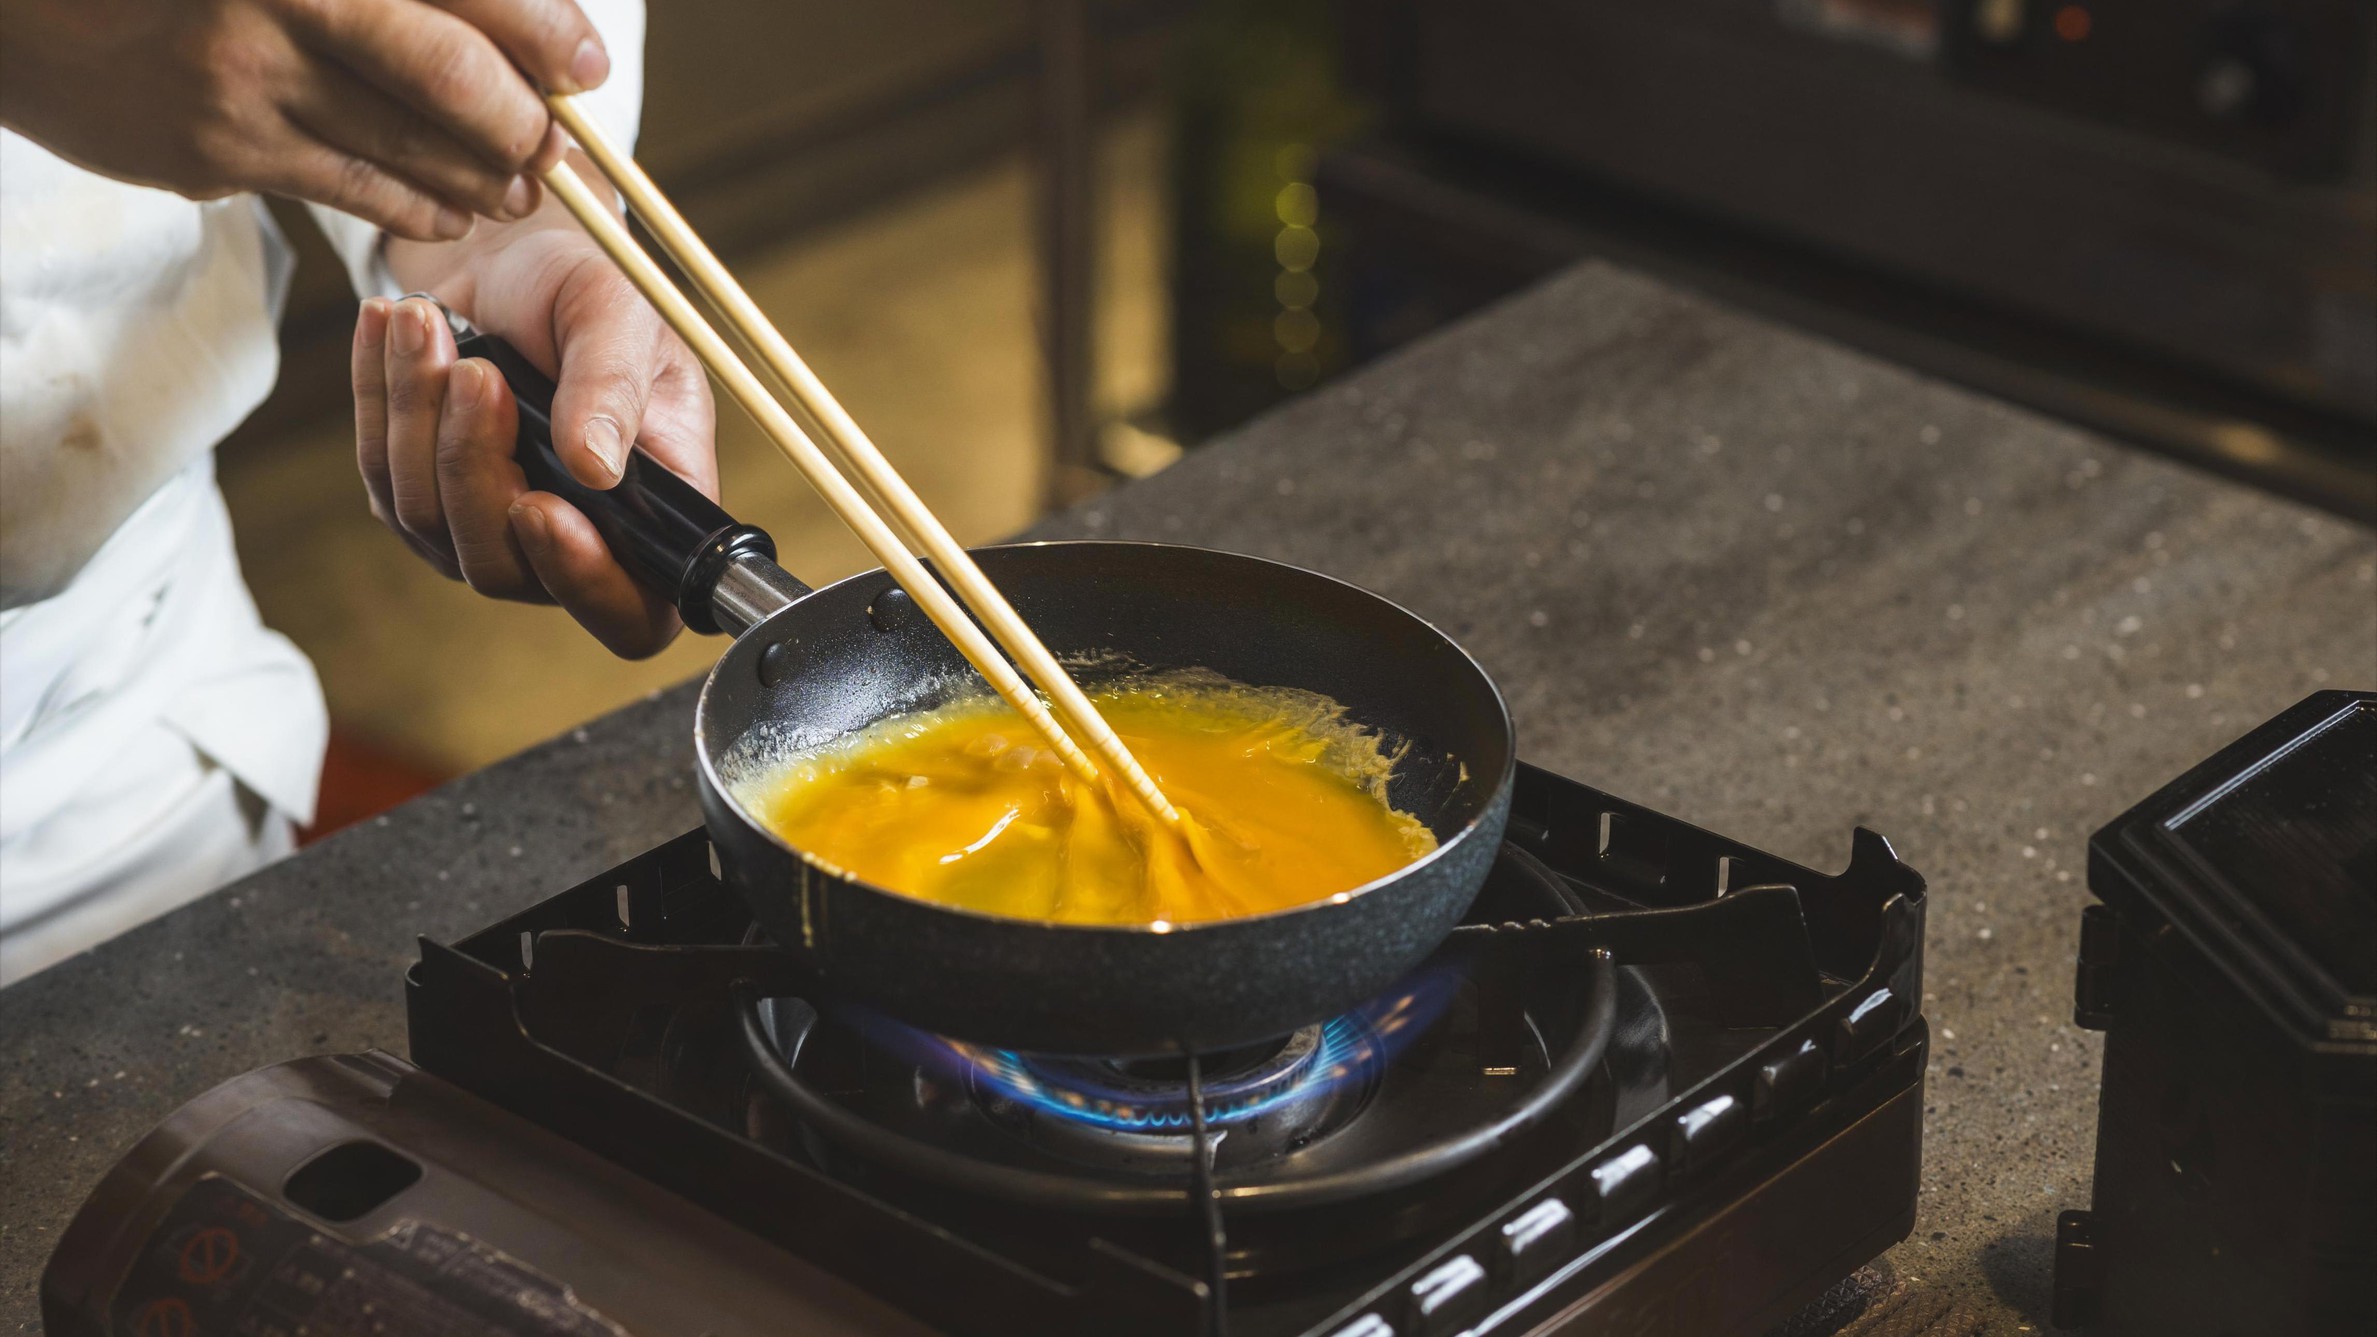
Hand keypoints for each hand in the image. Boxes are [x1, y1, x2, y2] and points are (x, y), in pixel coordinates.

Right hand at [0, 0, 608, 240]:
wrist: (28, 8)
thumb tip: (522, 22)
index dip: (544, 31)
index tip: (585, 65)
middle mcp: (284, 0)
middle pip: (450, 74)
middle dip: (525, 120)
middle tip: (560, 143)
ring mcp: (246, 80)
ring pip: (407, 146)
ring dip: (483, 176)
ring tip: (521, 185)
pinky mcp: (219, 152)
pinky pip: (349, 190)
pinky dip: (415, 206)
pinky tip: (449, 210)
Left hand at [352, 228, 717, 657]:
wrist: (516, 259)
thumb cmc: (585, 292)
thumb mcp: (619, 317)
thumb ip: (612, 388)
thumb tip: (595, 468)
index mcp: (650, 519)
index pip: (629, 613)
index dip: (585, 584)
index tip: (539, 505)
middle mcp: (574, 544)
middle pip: (503, 568)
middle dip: (473, 466)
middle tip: (477, 374)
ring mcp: (491, 533)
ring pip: (429, 520)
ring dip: (418, 416)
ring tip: (424, 322)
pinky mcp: (423, 502)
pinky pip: (382, 475)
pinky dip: (378, 398)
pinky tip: (392, 331)